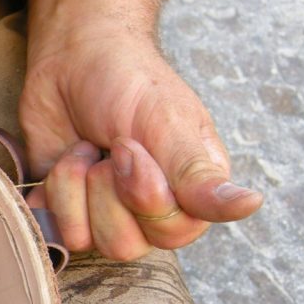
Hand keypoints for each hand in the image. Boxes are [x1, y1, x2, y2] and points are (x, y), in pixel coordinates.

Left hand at [19, 29, 262, 259]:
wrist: (71, 57)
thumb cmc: (127, 83)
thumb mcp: (167, 124)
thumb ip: (200, 175)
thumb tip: (251, 204)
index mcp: (189, 193)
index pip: (172, 233)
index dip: (144, 194)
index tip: (130, 144)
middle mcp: (149, 212)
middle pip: (126, 246)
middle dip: (107, 190)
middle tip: (110, 146)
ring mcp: (104, 213)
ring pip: (87, 241)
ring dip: (76, 185)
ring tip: (86, 148)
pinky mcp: (65, 208)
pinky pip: (52, 230)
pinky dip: (52, 190)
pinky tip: (65, 158)